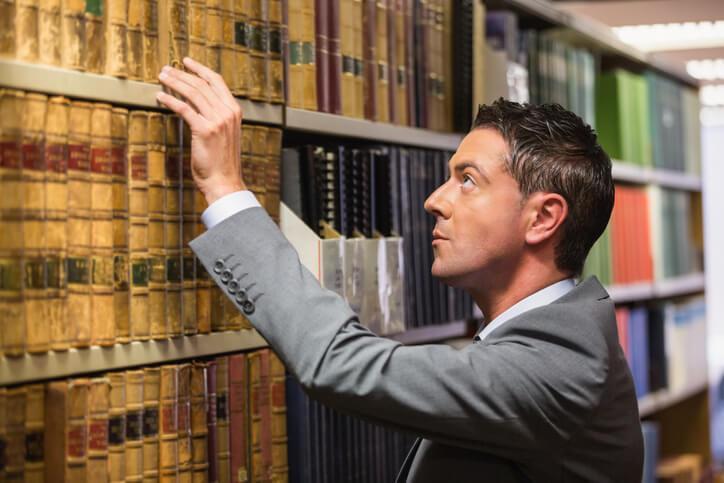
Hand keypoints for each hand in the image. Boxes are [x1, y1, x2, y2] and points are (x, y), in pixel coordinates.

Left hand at [156, 57, 245, 204]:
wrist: (224, 181)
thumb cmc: (222, 162)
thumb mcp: (225, 134)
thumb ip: (216, 118)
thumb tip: (198, 105)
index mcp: (234, 111)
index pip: (217, 82)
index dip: (200, 69)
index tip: (186, 62)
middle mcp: (227, 113)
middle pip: (202, 84)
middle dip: (182, 74)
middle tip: (166, 70)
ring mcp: (217, 121)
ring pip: (193, 93)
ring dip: (174, 83)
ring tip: (162, 78)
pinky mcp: (204, 130)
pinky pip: (184, 109)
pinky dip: (170, 100)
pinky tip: (161, 96)